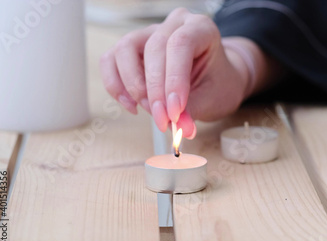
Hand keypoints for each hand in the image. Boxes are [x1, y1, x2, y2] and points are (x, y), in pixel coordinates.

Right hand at [99, 8, 249, 137]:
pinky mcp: (131, 49)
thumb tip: (179, 130)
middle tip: (163, 120)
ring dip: (133, 86)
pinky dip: (116, 86)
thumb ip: (192, 111)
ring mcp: (148, 34)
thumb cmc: (216, 84)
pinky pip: (110, 61)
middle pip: (153, 48)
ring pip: (125, 49)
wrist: (214, 80)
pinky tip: (132, 106)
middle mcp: (173, 25)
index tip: (175, 111)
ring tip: (150, 111)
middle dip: (155, 91)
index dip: (175, 79)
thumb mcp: (212, 98)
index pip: (181, 44)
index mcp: (200, 28)